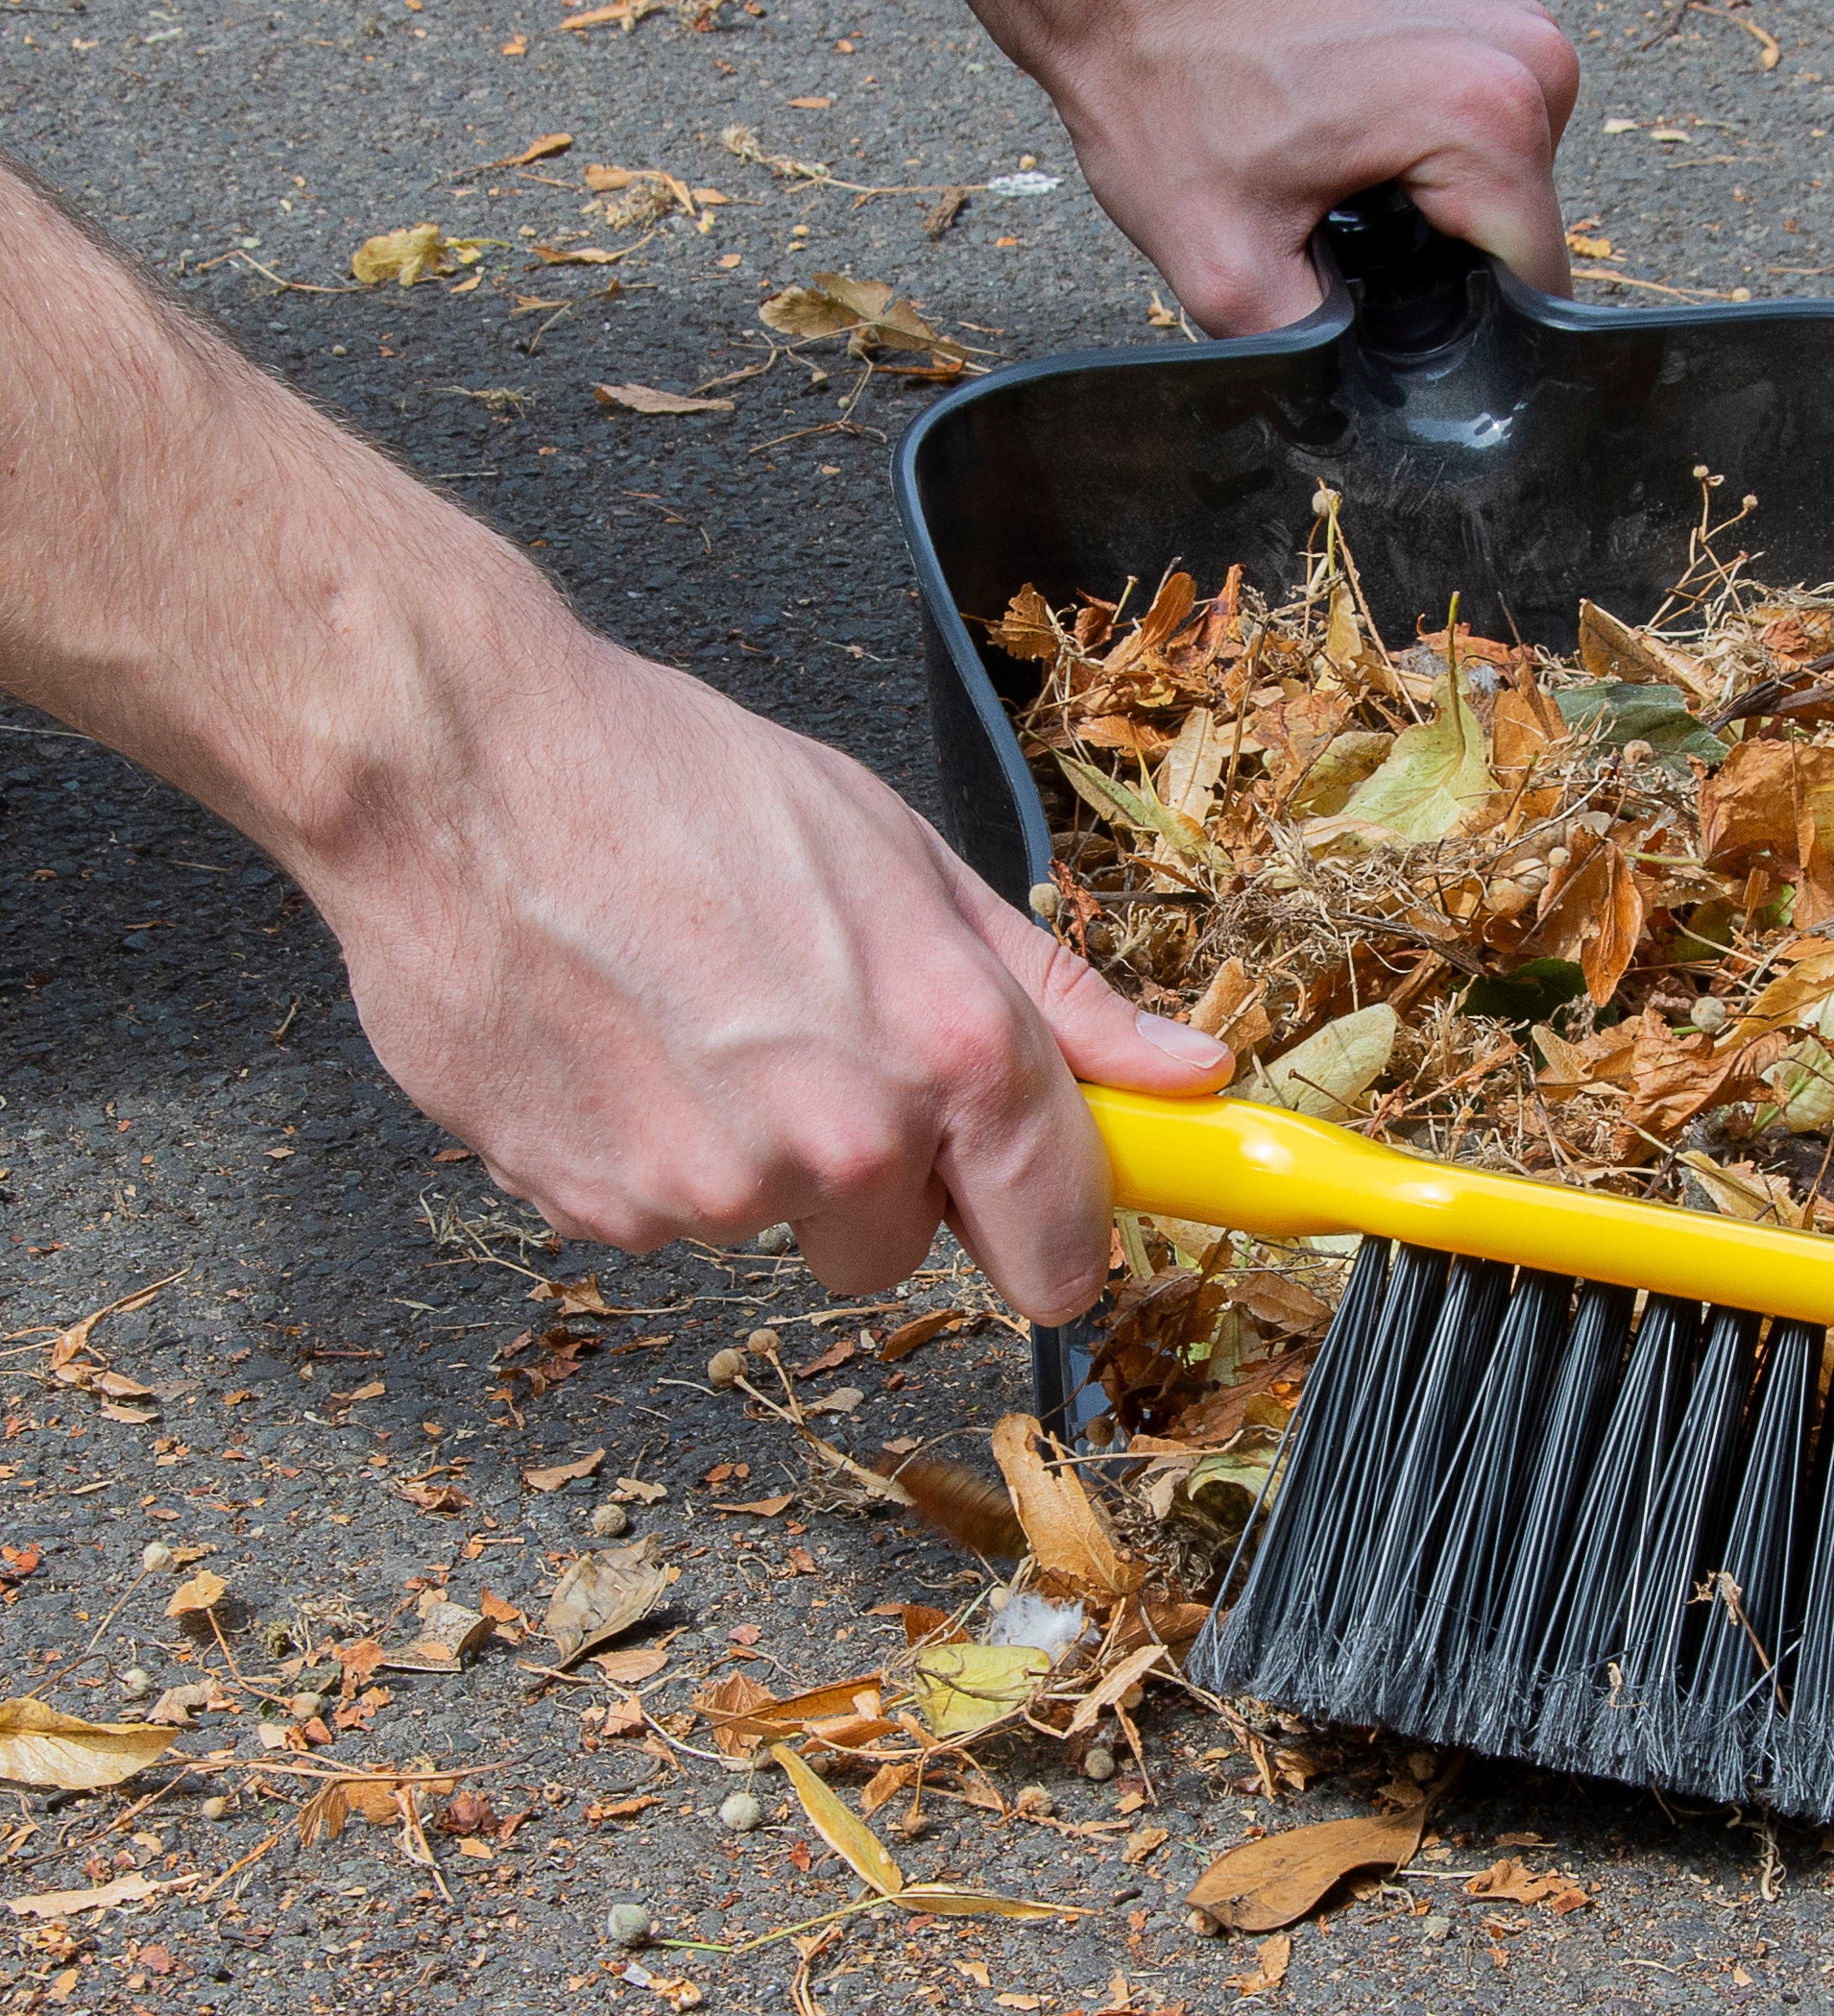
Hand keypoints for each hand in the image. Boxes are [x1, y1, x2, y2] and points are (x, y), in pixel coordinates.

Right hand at [315, 633, 1231, 1315]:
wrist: (462, 769)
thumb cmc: (683, 784)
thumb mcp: (910, 860)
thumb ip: (1058, 997)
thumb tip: (1189, 1073)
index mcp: (952, 1047)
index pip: (1058, 1233)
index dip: (1057, 1236)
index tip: (1048, 1230)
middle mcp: (847, 1137)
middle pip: (903, 1246)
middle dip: (876, 1175)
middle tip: (808, 1041)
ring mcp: (716, 1187)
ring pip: (774, 1225)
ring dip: (751, 1155)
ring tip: (691, 1013)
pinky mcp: (599, 1211)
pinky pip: (662, 1220)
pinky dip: (649, 1153)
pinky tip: (619, 1041)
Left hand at [982, 0, 1580, 335]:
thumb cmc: (1165, 88)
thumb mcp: (1228, 273)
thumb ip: (1323, 359)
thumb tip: (1371, 412)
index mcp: (1487, 114)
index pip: (1536, 290)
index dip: (1465, 339)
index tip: (1379, 321)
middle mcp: (1529, 58)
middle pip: (1522, 240)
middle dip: (1441, 271)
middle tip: (1328, 241)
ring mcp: (1515, 26)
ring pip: (1507, 193)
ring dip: (1434, 218)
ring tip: (1332, 186)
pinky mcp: (1489, 17)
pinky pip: (1489, 137)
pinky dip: (1429, 164)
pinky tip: (1349, 150)